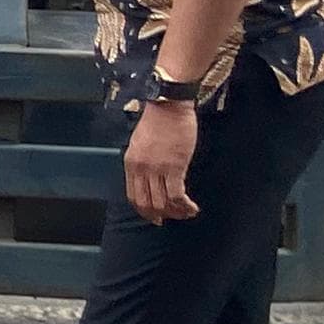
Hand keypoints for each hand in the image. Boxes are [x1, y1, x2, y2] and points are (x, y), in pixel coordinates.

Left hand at [125, 97, 201, 221]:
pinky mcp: (174, 167)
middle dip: (160, 215)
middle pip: (147, 203)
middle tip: (172, 218)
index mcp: (130, 163)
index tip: (154, 217)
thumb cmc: (157, 121)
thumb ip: (142, 163)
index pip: (133, 196)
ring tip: (187, 213)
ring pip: (163, 202)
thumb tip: (149, 181)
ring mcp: (157, 169)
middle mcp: (141, 169)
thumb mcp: (139, 144)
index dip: (144, 211)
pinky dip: (185, 205)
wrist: (169, 106)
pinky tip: (192, 207)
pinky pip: (176, 195)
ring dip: (176, 212)